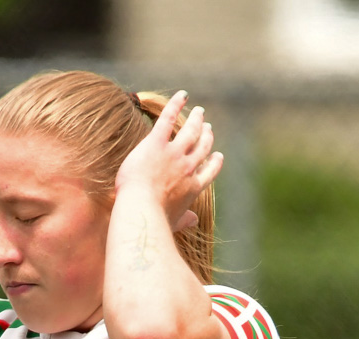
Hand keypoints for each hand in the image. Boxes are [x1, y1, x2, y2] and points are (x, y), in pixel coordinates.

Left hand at [114, 91, 223, 232]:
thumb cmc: (153, 220)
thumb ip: (184, 220)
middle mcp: (187, 168)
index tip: (217, 156)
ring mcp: (174, 154)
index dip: (214, 163)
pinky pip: (168, 119)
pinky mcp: (157, 143)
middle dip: (206, 137)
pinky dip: (176, 105)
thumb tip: (193, 222)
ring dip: (196, 120)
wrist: (140, 210)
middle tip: (207, 127)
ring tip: (199, 112)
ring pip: (191, 131)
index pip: (209, 173)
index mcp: (192, 188)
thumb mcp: (172, 223)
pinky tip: (182, 95)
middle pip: (202, 148)